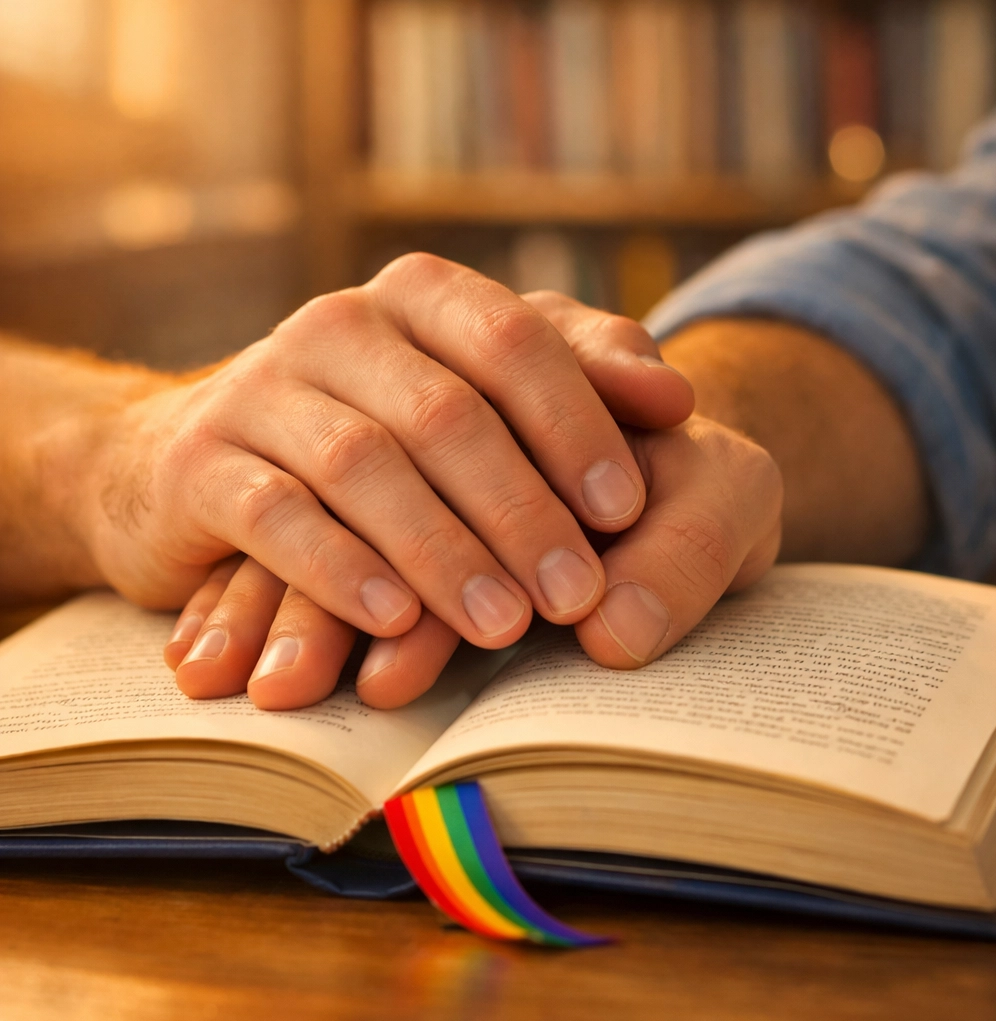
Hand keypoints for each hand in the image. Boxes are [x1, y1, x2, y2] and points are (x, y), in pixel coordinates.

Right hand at [166, 295, 778, 709]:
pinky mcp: (202, 464)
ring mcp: (260, 389)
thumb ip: (577, 378)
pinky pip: (276, 516)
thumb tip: (674, 396)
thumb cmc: (384, 431)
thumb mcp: (483, 389)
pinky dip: (341, 569)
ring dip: (442, 551)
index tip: (624, 511)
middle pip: (445, 412)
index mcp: (418, 298)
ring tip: (502, 626)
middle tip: (576, 596)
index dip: (575, 424)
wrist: (212, 459)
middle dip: (519, 510)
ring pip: (364, 466)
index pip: (513, 341)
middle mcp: (337, 326)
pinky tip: (394, 622)